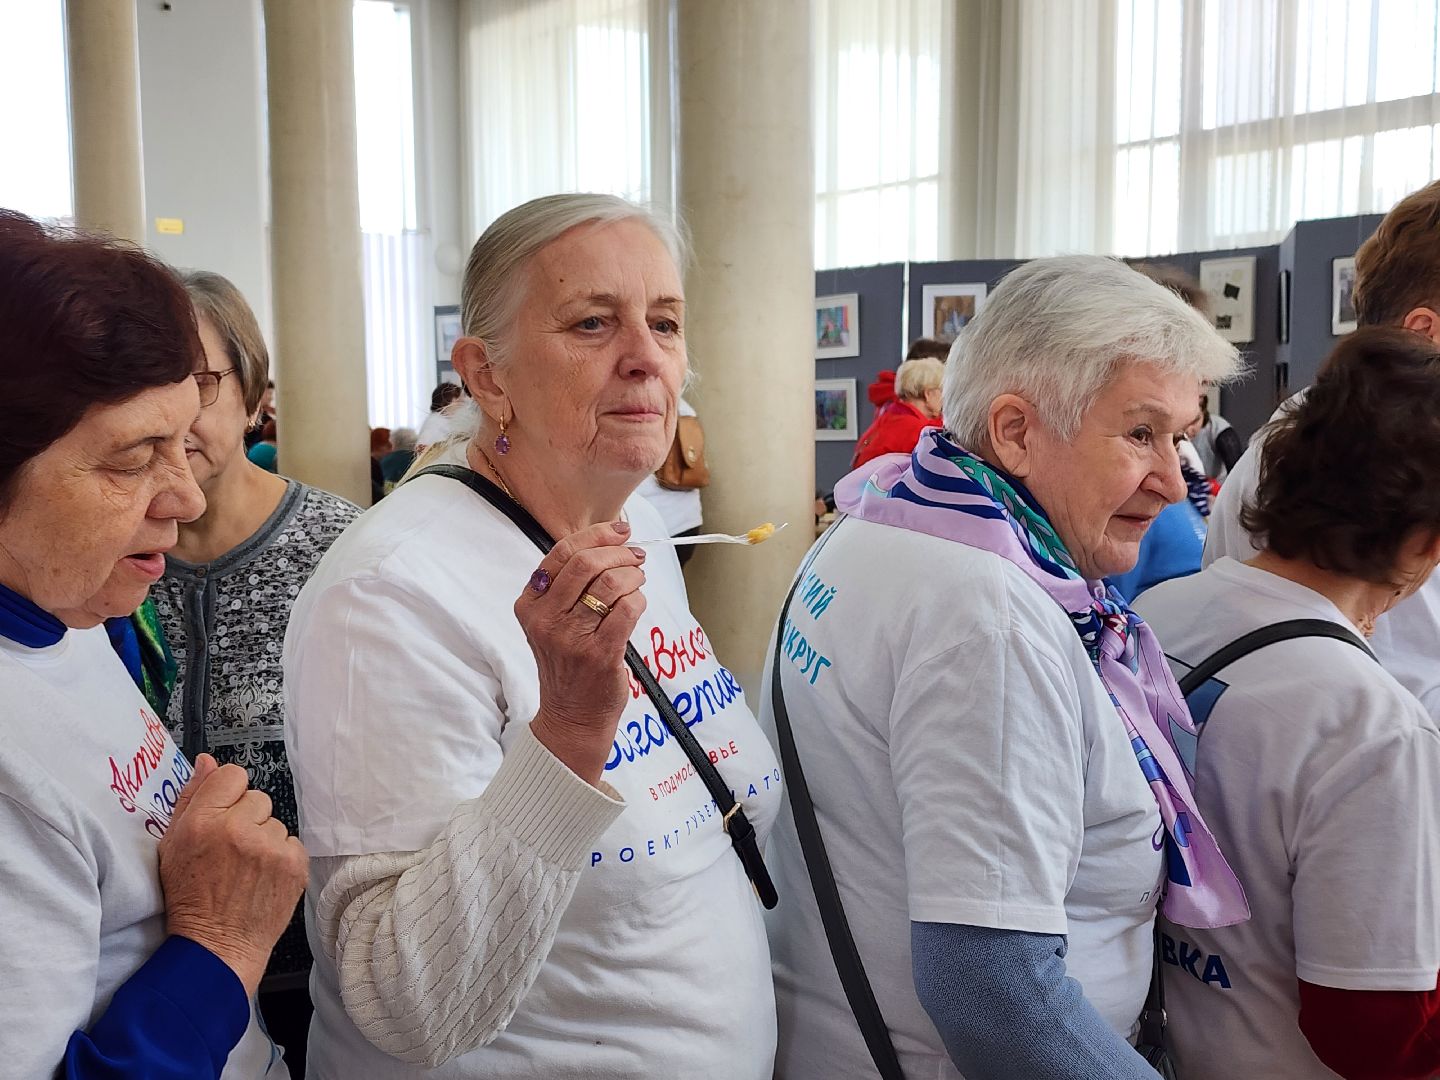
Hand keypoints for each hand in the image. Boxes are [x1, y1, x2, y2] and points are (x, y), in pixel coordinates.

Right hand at [157, 754, 308, 995]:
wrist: (216, 946)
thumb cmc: (189, 896)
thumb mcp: (173, 845)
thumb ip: (192, 798)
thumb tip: (207, 761)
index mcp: (203, 821)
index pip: (232, 775)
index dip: (228, 796)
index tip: (223, 817)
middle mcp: (238, 829)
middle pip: (257, 798)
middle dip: (246, 819)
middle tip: (232, 850)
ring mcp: (269, 846)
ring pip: (275, 822)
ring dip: (264, 839)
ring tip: (246, 868)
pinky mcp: (294, 863)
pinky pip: (291, 842)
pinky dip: (280, 857)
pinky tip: (263, 877)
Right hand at [516, 520, 647, 784]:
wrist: (571, 716)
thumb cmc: (568, 662)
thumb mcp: (552, 621)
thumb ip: (569, 584)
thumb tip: (611, 539)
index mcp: (530, 605)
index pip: (561, 553)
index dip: (596, 535)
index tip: (620, 530)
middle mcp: (545, 620)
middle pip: (586, 564)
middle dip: (619, 552)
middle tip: (636, 556)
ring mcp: (571, 638)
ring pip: (610, 584)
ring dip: (634, 575)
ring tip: (639, 580)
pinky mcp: (599, 654)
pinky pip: (628, 610)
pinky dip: (639, 600)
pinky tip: (637, 604)